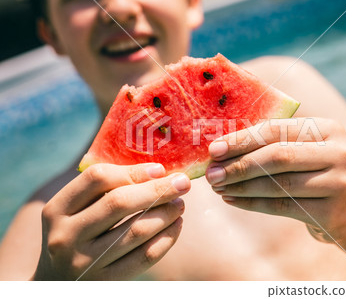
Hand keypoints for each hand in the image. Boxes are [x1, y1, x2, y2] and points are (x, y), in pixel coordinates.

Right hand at [33, 163, 189, 279]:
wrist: (56, 283)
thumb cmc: (75, 234)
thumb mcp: (74, 211)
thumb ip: (103, 190)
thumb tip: (156, 172)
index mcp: (57, 209)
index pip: (97, 178)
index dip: (132, 171)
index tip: (159, 169)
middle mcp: (66, 235)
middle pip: (119, 203)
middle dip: (157, 190)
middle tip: (183, 182)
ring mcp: (84, 262)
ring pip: (136, 230)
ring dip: (166, 214)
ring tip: (180, 204)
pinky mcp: (104, 282)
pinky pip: (144, 257)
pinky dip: (166, 238)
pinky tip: (176, 226)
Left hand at [205, 118, 345, 242]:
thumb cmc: (312, 172)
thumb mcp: (300, 151)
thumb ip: (268, 144)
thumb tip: (219, 149)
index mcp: (328, 128)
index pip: (277, 130)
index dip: (242, 139)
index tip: (213, 150)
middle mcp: (340, 152)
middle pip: (277, 156)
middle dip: (239, 165)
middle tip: (211, 174)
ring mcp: (340, 182)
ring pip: (278, 184)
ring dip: (241, 186)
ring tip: (217, 187)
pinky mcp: (333, 211)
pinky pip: (282, 206)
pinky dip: (251, 203)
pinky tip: (231, 199)